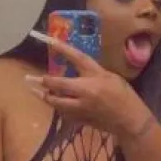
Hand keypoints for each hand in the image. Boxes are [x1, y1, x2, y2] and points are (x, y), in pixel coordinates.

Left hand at [27, 37, 147, 137]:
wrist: (130, 120)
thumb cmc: (123, 95)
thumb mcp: (110, 77)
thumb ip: (92, 72)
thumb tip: (76, 68)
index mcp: (95, 76)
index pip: (77, 58)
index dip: (62, 49)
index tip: (50, 41)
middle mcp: (86, 91)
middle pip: (58, 84)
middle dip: (43, 81)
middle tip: (30, 79)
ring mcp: (81, 107)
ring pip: (56, 102)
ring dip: (44, 96)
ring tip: (35, 91)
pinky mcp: (80, 119)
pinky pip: (63, 113)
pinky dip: (57, 108)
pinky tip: (53, 104)